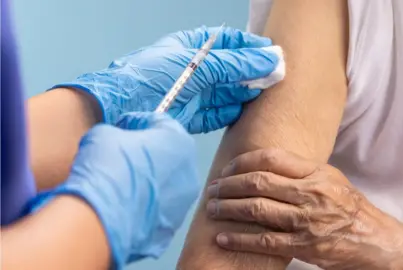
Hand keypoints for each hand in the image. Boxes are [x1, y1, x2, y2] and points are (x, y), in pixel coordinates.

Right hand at [28, 112, 198, 267]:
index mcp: (178, 139)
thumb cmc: (107, 167)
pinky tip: (126, 205)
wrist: (103, 219)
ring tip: (124, 184)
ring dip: (150, 180)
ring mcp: (185, 201)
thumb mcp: (103, 134)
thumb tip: (117, 140)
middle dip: (148, 152)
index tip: (120, 128)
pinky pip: (159, 208)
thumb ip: (116, 132)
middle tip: (122, 155)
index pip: (160, 122)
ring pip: (167, 183)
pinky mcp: (174, 225)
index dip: (137, 122)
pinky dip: (146, 204)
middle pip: (168, 153)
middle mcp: (190, 169)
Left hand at [55, 26, 281, 132]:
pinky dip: (229, 113)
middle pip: (229, 68)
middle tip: (274, 76)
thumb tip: (268, 59)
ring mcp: (190, 94)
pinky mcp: (188, 117)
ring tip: (262, 93)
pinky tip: (242, 110)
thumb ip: (233, 64)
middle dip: (251, 72)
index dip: (250, 45)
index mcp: (189, 47)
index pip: (227, 42)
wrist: (118, 111)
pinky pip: (215, 114)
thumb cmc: (148, 78)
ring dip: (243, 93)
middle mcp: (191, 70)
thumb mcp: (195, 64)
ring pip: (225, 92)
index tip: (271, 52)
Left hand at [205, 149, 402, 269]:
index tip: (228, 168)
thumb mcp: (330, 178)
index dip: (243, 161)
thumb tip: (262, 165)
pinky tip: (223, 237)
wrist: (375, 240)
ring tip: (212, 208)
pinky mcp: (303, 246)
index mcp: (316, 173)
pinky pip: (264, 241)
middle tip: (213, 188)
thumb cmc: (349, 207)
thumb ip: (299, 170)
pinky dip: (240, 239)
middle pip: (258, 182)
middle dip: (229, 185)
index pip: (271, 158)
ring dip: (228, 209)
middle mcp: (310, 193)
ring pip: (257, 210)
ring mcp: (306, 221)